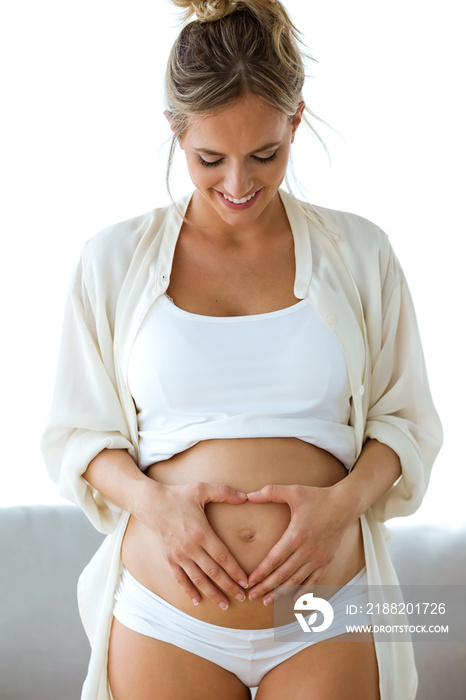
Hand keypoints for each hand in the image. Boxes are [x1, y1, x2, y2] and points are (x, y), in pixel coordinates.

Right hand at [141, 480, 248, 609]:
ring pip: (198, 580)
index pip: (222, 557)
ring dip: (212, 593)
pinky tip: (197, 601)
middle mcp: (190, 547)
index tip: (246, 581)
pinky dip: (189, 591)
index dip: (235, 571)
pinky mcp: (169, 559)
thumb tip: (245, 495)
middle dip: (229, 586)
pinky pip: (180, 579)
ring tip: (224, 604)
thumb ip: (224, 492)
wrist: (151, 503)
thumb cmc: (178, 495)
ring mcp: (178, 555)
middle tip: (242, 597)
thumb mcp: (201, 489)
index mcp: (201, 532)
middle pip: (213, 572)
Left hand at [245, 484, 353, 604]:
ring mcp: (318, 558)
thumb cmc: (317, 497)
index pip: (274, 559)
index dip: (260, 572)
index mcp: (296, 535)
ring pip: (296, 581)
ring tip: (266, 600)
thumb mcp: (294, 491)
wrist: (345, 505)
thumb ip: (270, 492)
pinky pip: (314, 580)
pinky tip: (294, 600)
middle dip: (265, 587)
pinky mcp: (326, 560)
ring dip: (280, 592)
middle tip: (251, 595)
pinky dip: (303, 592)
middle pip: (282, 574)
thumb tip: (248, 495)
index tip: (249, 581)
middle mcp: (307, 550)